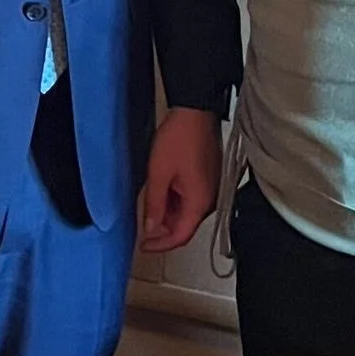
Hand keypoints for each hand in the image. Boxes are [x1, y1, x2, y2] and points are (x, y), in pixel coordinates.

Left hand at [139, 106, 222, 253]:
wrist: (196, 111)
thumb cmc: (179, 138)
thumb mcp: (158, 173)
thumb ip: (154, 205)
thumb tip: (150, 228)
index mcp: (199, 202)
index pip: (180, 237)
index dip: (160, 245)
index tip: (144, 245)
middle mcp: (210, 201)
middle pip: (185, 226)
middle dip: (162, 229)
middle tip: (142, 225)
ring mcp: (211, 190)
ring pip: (187, 213)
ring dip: (168, 214)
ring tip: (149, 205)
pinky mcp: (210, 180)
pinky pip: (191, 200)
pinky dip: (175, 202)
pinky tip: (162, 192)